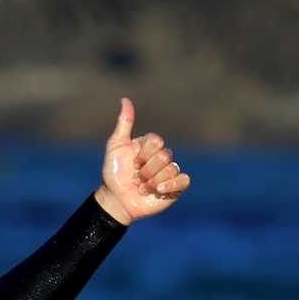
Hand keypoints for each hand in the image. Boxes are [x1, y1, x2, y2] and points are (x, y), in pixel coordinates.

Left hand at [94, 98, 187, 224]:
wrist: (116, 199)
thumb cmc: (114, 173)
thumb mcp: (116, 146)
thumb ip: (124, 123)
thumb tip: (125, 99)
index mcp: (150, 145)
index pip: (156, 141)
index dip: (142, 154)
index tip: (131, 162)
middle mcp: (161, 157)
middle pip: (164, 155)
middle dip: (146, 169)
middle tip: (136, 177)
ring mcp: (169, 172)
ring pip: (171, 169)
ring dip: (152, 181)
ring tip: (142, 187)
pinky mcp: (176, 187)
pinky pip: (184, 179)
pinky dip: (171, 184)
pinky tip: (158, 190)